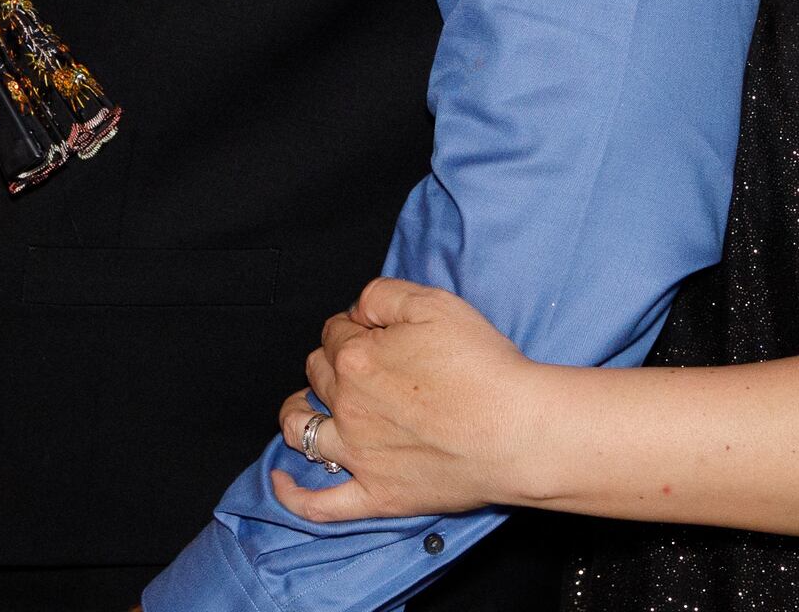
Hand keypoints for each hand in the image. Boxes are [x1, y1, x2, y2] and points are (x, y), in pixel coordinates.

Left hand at [267, 279, 543, 523]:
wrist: (518, 431)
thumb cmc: (484, 369)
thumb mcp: (434, 303)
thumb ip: (383, 295)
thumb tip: (358, 308)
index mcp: (357, 358)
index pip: (335, 331)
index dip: (353, 325)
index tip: (374, 329)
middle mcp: (348, 405)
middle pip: (317, 374)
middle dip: (331, 362)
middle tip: (363, 363)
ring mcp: (358, 455)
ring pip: (301, 430)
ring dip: (298, 414)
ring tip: (309, 409)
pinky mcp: (376, 496)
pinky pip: (318, 504)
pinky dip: (291, 495)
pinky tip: (279, 482)